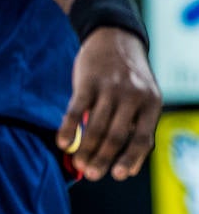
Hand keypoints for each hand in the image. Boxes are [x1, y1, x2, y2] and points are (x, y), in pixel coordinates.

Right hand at [57, 28, 160, 181]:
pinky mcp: (88, 82)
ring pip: (96, 126)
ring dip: (86, 149)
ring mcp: (110, 88)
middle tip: (92, 175)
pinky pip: (76, 110)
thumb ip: (135, 125)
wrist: (114, 37)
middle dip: (103, 159)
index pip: (142, 138)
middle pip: (117, 136)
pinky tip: (62, 143)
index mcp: (151, 103)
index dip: (130, 159)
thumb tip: (124, 164)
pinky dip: (69, 129)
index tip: (118, 176)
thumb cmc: (128, 77)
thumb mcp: (142, 97)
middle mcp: (133, 96)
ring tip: (78, 164)